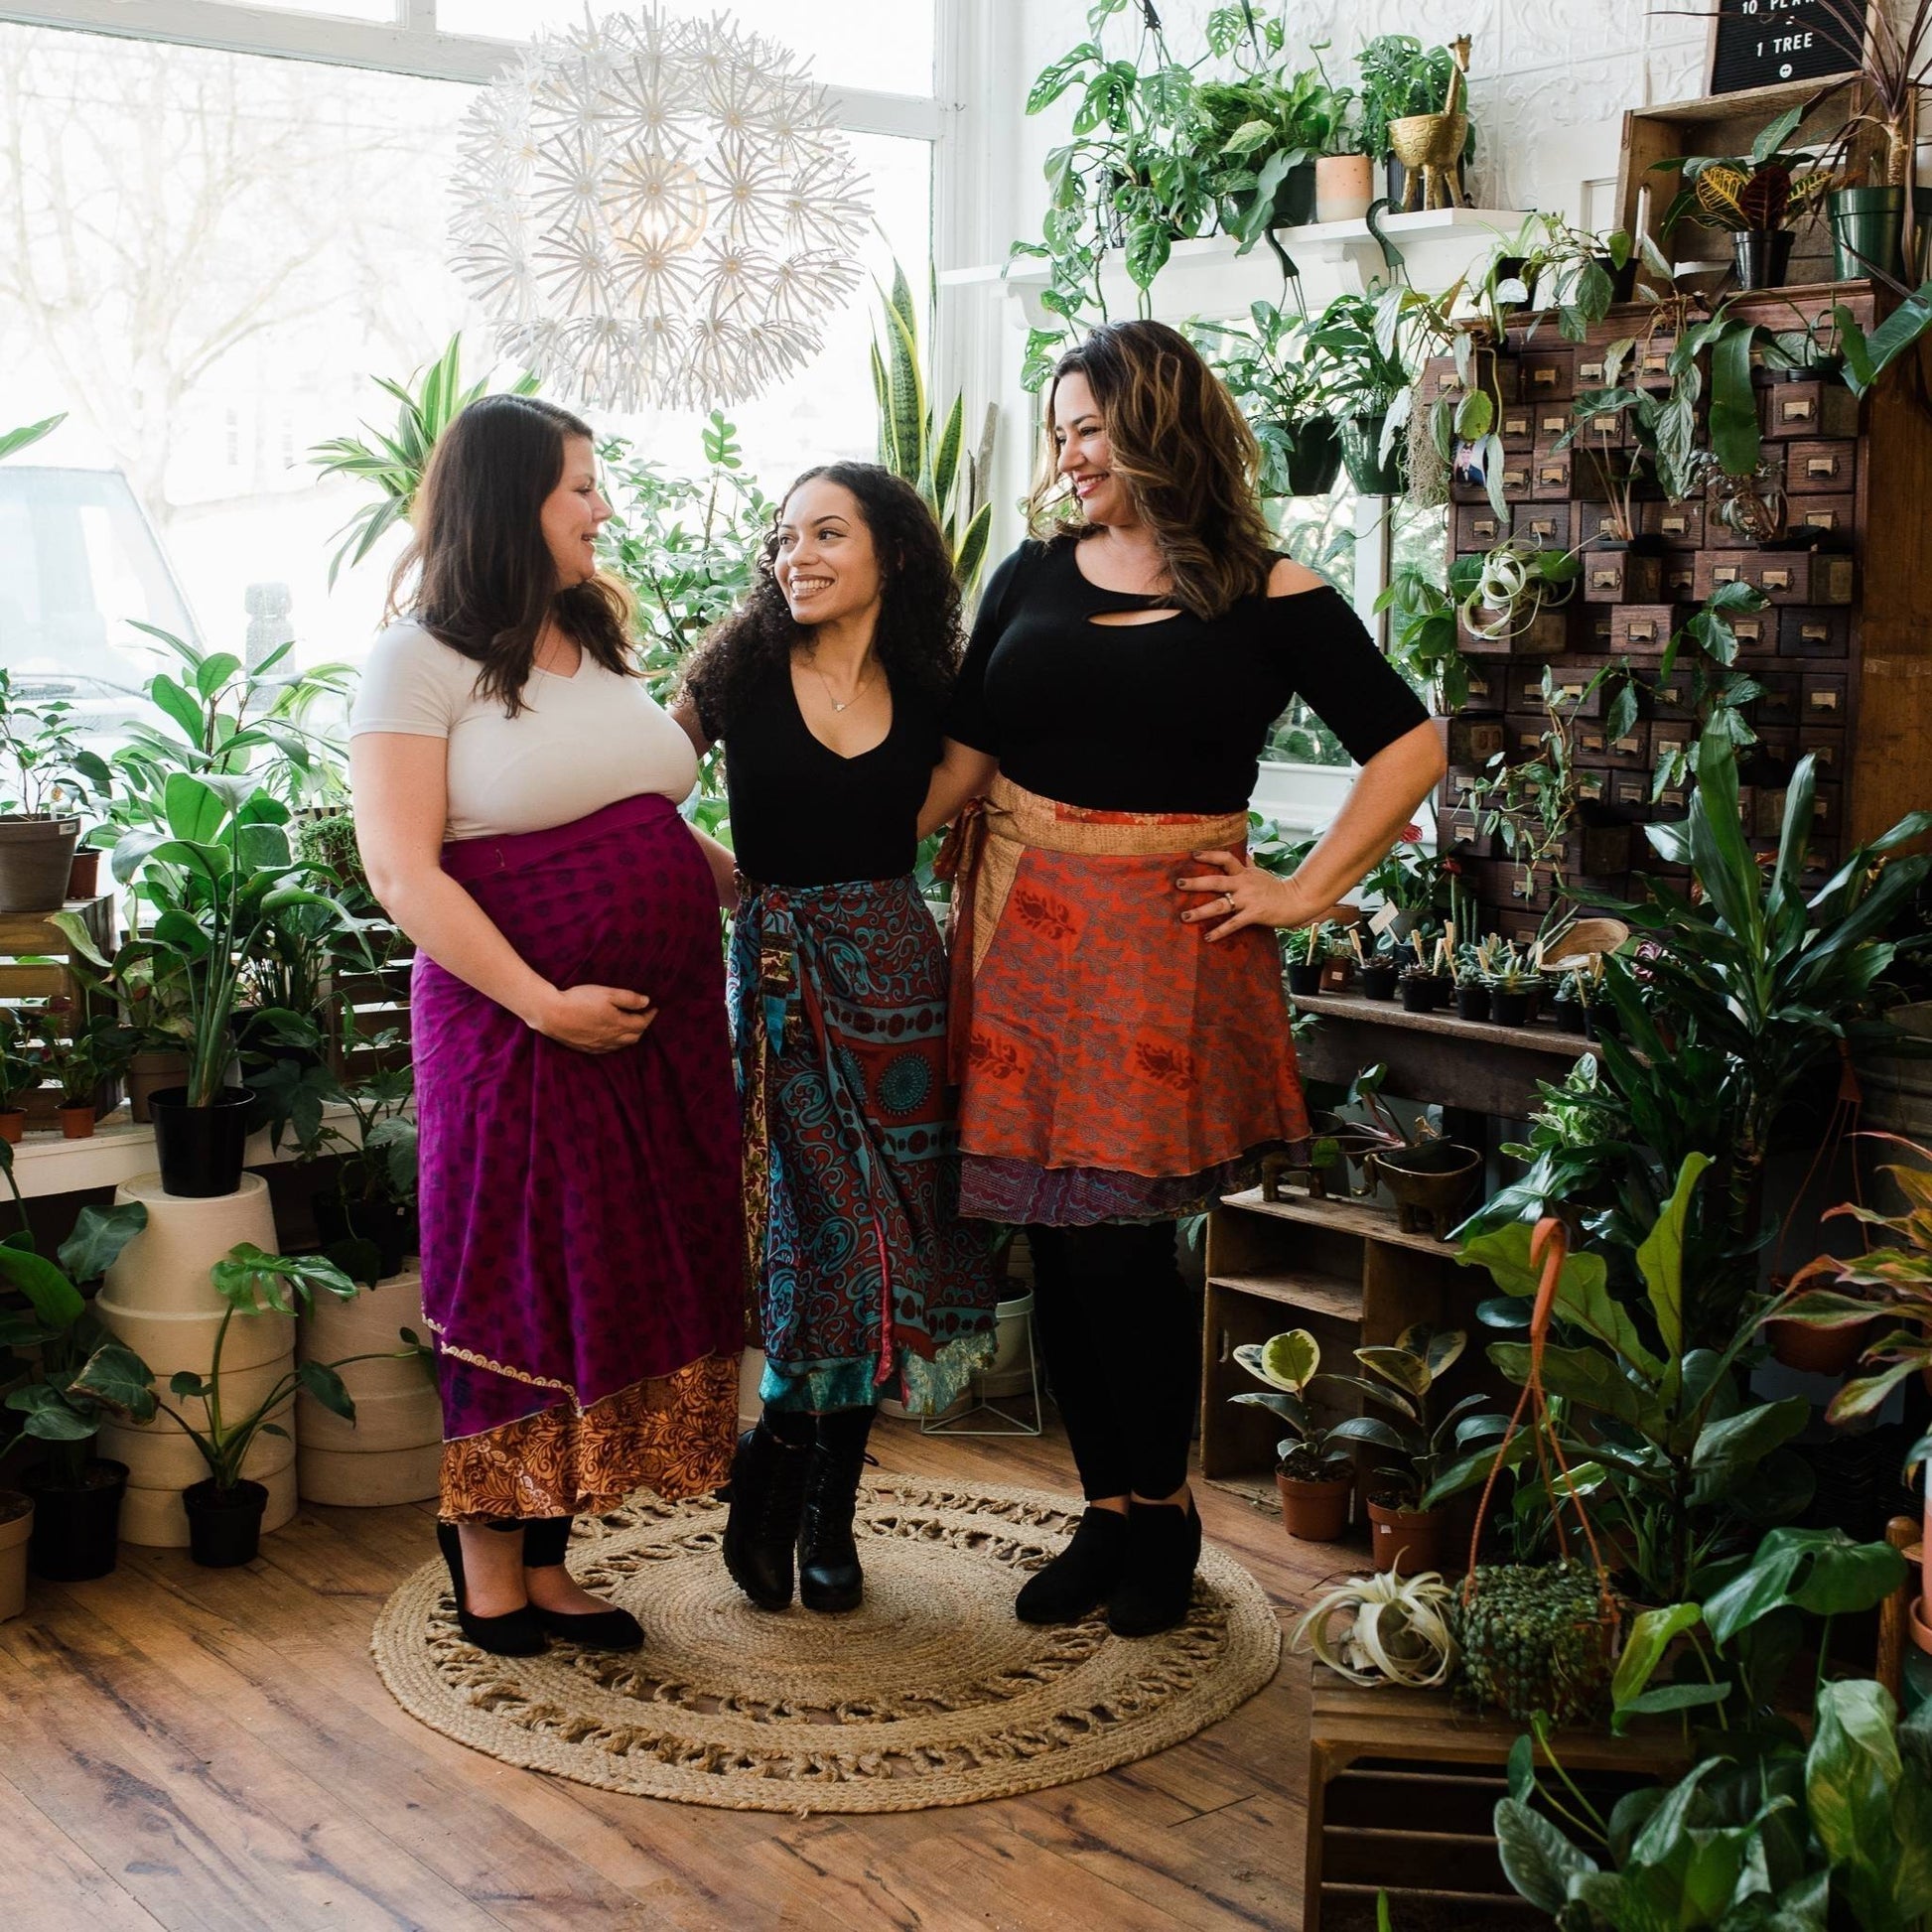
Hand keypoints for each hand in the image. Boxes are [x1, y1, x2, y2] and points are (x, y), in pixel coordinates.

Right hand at [530, 983, 655, 1051]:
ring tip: (630, 1025)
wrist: (552, 1015)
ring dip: (630, 1036)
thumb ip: (628, 998)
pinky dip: (616, 1043)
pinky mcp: (587, 1048)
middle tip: (643, 1016)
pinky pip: (608, 1049)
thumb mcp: (607, 993)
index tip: (653, 1008)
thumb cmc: (579, 1001)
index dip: (650, 1015)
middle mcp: (612, 1038)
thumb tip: (647, 1002)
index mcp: (619, 1024)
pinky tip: (612, 1036)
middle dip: (642, 1026)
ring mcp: (599, 1045)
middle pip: (634, 1036)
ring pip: (622, 1044)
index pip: (642, 1023)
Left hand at [1174, 851, 1328, 943]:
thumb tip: (1244, 851)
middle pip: (1216, 881)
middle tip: (1178, 884)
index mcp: (1244, 872)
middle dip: (1196, 883)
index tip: (1193, 854)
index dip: (1210, 855)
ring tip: (1185, 916)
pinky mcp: (1254, 914)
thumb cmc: (1277, 887)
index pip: (1226, 858)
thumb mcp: (1261, 873)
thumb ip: (1250, 863)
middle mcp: (1244, 884)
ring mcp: (1248, 900)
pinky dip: (1220, 931)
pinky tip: (1207, 937)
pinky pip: (1233, 924)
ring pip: (1221, 904)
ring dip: (1201, 911)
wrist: (1297, 900)